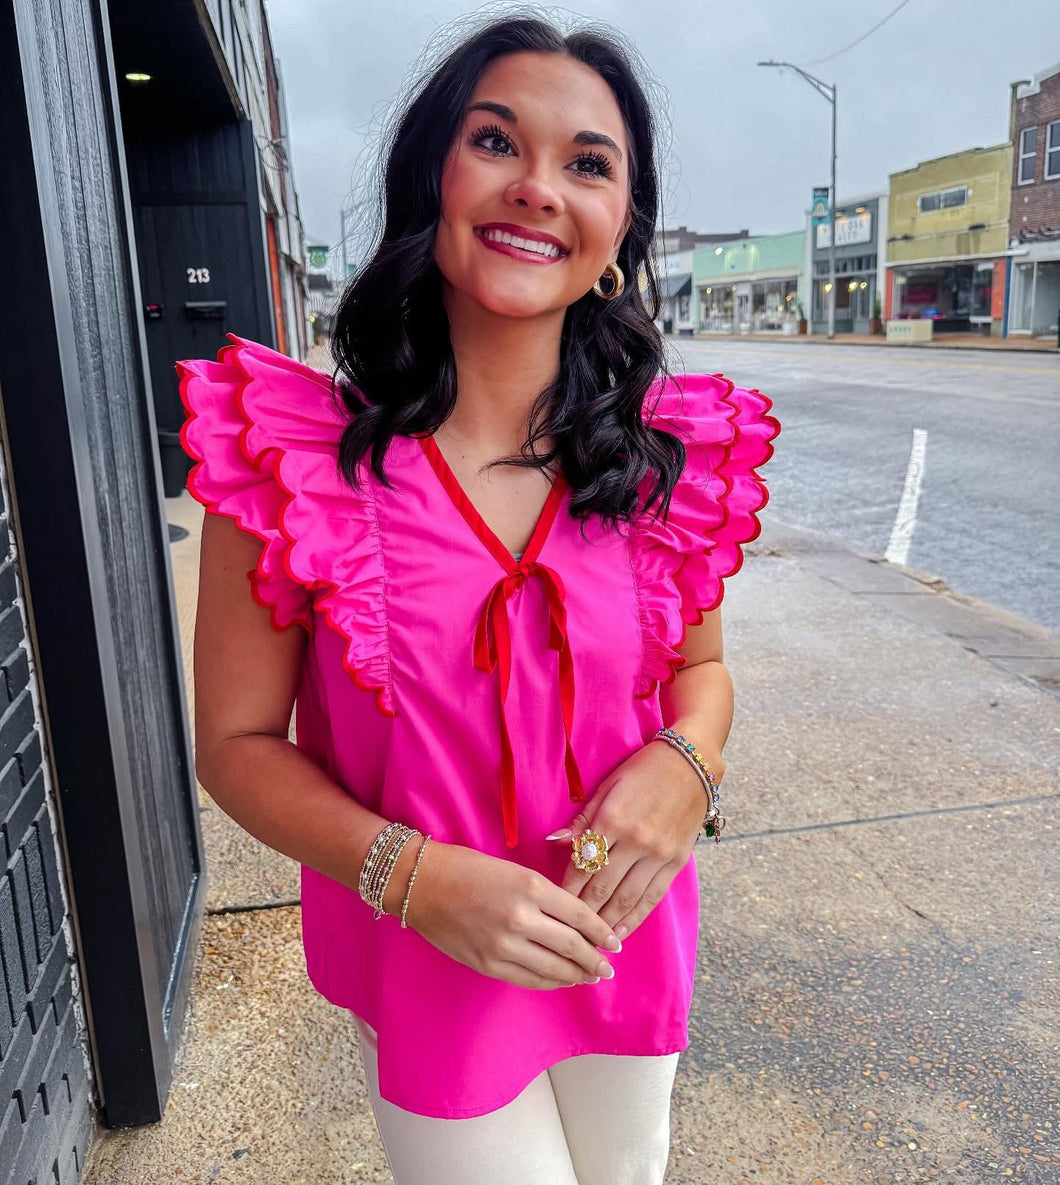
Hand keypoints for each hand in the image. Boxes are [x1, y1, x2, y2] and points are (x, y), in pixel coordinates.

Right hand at [395, 841, 621, 990]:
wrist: (422, 884)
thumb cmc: (468, 869)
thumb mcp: (515, 870)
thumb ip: (545, 896)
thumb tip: (576, 921)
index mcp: (531, 886)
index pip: (580, 916)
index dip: (602, 933)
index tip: (615, 943)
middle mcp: (521, 918)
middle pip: (572, 946)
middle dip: (595, 960)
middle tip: (608, 966)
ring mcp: (504, 945)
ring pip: (554, 968)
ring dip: (577, 975)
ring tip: (590, 977)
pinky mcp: (488, 964)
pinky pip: (530, 979)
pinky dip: (550, 982)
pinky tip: (561, 980)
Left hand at [551, 740, 721, 938]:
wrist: (690, 764)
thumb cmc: (642, 771)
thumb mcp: (607, 787)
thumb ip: (582, 820)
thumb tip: (554, 842)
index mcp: (613, 820)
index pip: (583, 865)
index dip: (567, 890)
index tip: (554, 907)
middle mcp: (636, 840)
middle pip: (603, 887)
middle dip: (583, 914)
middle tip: (566, 934)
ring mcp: (659, 853)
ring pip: (627, 898)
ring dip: (607, 923)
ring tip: (591, 942)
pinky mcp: (677, 861)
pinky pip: (653, 896)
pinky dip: (636, 917)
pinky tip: (621, 932)